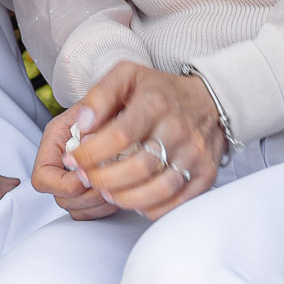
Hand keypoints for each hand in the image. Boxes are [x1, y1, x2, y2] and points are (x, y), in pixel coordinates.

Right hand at [30, 105, 120, 221]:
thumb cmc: (112, 102)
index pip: (42, 178)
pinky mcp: (90, 191)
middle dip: (86, 195)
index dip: (64, 183)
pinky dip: (104, 208)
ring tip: (116, 185)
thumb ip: (90, 116)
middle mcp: (61, 164)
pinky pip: (90, 213)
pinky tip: (118, 191)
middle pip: (60, 198)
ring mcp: (74, 179)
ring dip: (98, 203)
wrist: (126, 104)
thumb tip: (84, 141)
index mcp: (54, 144)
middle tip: (107, 183)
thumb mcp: (100, 101)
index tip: (86, 175)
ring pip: (76, 209)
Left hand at [67, 61, 224, 219]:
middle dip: (104, 179)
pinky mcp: (207, 173)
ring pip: (159, 189)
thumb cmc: (160, 90)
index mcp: (155, 103)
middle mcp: (178, 129)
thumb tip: (82, 125)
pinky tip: (136, 202)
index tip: (74, 159)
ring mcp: (195, 153)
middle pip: (138, 167)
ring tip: (107, 193)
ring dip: (126, 198)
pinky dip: (153, 208)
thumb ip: (100, 96)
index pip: (120, 136)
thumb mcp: (127, 75)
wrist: (209, 99)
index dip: (91, 153)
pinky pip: (179, 201)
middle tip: (87, 179)